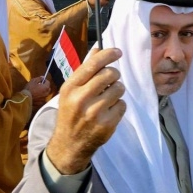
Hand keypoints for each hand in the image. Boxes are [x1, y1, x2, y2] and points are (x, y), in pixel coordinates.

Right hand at [26, 76, 50, 101]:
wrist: (25, 98)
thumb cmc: (29, 88)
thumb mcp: (33, 81)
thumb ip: (39, 78)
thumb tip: (43, 77)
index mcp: (46, 87)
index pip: (48, 82)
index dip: (45, 80)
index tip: (41, 80)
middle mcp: (46, 94)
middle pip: (48, 88)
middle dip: (45, 86)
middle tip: (40, 85)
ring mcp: (44, 99)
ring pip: (45, 94)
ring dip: (43, 92)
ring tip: (37, 91)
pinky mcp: (40, 103)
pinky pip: (42, 98)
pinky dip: (40, 97)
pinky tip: (36, 96)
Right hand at [46, 48, 124, 174]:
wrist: (69, 143)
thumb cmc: (71, 112)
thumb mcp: (70, 91)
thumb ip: (85, 70)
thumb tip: (98, 49)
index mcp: (70, 87)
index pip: (93, 64)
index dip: (108, 55)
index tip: (118, 52)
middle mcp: (81, 99)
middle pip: (110, 74)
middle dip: (114, 74)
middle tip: (111, 80)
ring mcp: (95, 113)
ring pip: (119, 88)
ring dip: (116, 91)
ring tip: (107, 98)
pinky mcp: (107, 124)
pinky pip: (122, 104)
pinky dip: (118, 106)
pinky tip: (108, 111)